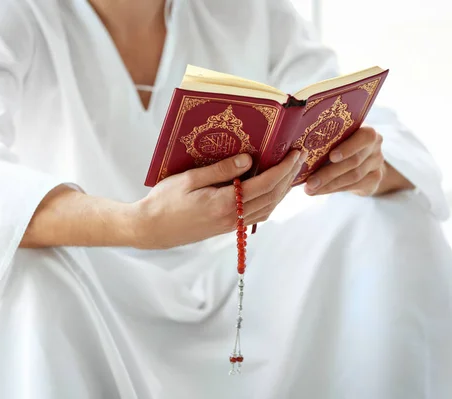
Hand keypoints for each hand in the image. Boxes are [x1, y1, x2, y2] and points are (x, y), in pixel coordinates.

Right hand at [133, 150, 306, 248]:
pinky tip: (271, 189)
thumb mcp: (189, 179)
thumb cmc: (165, 201)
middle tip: (300, 155)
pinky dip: (270, 201)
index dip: (284, 168)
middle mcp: (232, 218)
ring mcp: (231, 225)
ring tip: (290, 170)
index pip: (265, 184)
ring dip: (283, 189)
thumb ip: (221, 170)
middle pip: (272, 197)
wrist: (152, 229)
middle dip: (289, 176)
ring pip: (268, 208)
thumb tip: (249, 160)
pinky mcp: (227, 228)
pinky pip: (257, 215)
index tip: (295, 152)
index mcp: (224, 203)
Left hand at [304, 126, 385, 196]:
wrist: (364, 162)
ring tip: (310, 189)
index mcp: (366, 131)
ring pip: (353, 176)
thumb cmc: (342, 145)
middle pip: (353, 161)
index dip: (348, 148)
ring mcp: (377, 163)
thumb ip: (327, 140)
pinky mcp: (375, 179)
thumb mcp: (337, 138)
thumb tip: (298, 150)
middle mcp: (375, 146)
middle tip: (309, 182)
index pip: (364, 137)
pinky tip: (320, 191)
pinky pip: (354, 186)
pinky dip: (334, 189)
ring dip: (329, 184)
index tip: (331, 157)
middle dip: (329, 173)